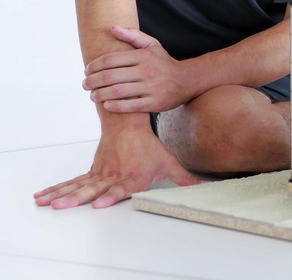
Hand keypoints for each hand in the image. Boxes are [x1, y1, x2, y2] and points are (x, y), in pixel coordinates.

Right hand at [33, 124, 200, 208]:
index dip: (110, 196)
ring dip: (62, 195)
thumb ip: (185, 180)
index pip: (119, 189)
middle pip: (93, 189)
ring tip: (48, 204)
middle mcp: (114, 176)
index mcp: (132, 177)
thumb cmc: (149, 147)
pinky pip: (72, 182)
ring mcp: (101, 173)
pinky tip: (43, 197)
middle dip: (78, 199)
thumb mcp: (169, 164)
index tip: (99, 203)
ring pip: (78, 186)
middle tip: (63, 206)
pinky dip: (57, 189)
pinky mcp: (92, 171)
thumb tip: (207, 187)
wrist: (129, 124)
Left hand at [83, 25, 194, 112]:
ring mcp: (151, 88)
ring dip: (99, 95)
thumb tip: (112, 28)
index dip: (93, 66)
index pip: (110, 60)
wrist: (188, 80)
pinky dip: (114, 106)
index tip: (87, 71)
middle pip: (110, 76)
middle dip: (92, 81)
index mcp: (143, 56)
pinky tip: (106, 104)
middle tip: (85, 85)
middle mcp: (147, 71)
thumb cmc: (164, 62)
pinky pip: (130, 106)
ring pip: (117, 91)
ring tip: (92, 96)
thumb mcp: (152, 45)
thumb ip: (132, 36)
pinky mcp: (155, 103)